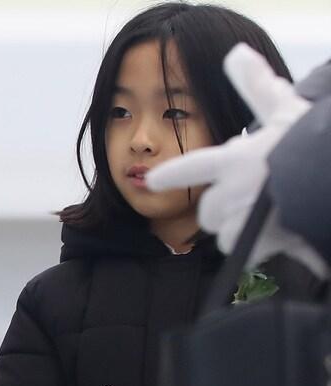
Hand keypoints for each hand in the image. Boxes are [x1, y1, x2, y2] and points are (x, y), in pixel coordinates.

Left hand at [145, 44, 324, 276]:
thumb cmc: (315, 140)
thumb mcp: (287, 109)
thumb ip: (257, 87)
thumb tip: (235, 54)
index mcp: (236, 160)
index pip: (191, 168)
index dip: (169, 175)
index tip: (151, 181)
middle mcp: (235, 192)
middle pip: (208, 212)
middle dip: (222, 209)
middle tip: (250, 198)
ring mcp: (248, 221)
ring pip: (227, 235)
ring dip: (242, 229)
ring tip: (270, 215)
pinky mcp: (265, 244)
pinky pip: (249, 253)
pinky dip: (262, 247)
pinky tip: (281, 233)